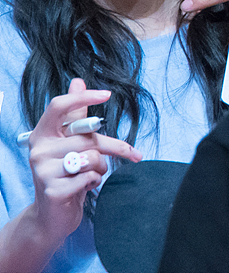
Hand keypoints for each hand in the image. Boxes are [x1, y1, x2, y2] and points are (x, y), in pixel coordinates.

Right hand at [27, 79, 141, 241]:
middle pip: (89, 137)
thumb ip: (74, 114)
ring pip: (93, 157)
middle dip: (111, 148)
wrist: (52, 216)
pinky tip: (82, 188)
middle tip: (121, 156)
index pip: (59, 107)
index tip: (107, 94)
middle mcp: (38, 150)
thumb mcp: (70, 143)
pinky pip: (91, 177)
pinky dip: (95, 182)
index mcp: (42, 135)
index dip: (83, 98)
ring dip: (101, 168)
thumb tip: (78, 81)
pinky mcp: (53, 190)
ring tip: (88, 176)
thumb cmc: (65, 174)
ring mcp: (42, 171)